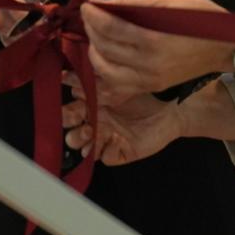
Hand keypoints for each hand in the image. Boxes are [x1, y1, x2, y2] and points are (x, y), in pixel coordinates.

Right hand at [62, 91, 185, 166]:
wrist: (167, 113)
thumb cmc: (142, 98)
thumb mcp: (117, 88)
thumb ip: (94, 84)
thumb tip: (68, 76)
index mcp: (92, 112)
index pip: (70, 116)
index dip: (66, 115)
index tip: (72, 107)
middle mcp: (97, 128)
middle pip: (72, 136)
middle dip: (73, 131)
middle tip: (82, 121)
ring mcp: (107, 142)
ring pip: (84, 150)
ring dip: (85, 142)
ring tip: (92, 131)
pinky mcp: (119, 153)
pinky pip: (106, 157)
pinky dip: (109, 149)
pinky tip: (118, 139)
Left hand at [79, 0, 233, 104]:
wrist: (226, 49)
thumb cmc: (204, 20)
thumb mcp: (172, 4)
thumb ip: (137, 5)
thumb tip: (107, 3)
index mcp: (155, 41)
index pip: (112, 28)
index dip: (94, 15)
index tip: (87, 4)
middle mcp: (149, 65)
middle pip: (105, 49)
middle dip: (91, 30)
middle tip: (88, 16)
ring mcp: (149, 80)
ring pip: (106, 71)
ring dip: (94, 52)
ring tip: (94, 36)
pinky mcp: (151, 86)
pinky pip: (118, 85)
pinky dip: (105, 71)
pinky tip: (102, 56)